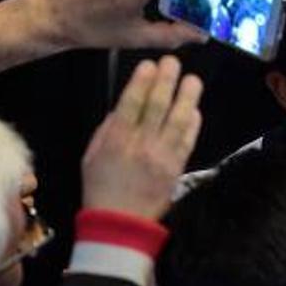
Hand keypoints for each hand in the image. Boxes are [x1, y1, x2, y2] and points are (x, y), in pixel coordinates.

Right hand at [81, 56, 203, 218]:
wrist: (120, 222)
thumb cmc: (100, 187)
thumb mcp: (91, 156)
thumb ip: (106, 130)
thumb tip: (122, 108)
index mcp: (115, 141)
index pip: (131, 104)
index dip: (141, 82)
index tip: (149, 64)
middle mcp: (140, 145)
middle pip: (156, 107)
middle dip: (165, 81)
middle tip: (172, 62)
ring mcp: (162, 156)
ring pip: (177, 121)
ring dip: (187, 98)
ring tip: (193, 79)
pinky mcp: (177, 167)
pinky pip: (188, 141)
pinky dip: (192, 124)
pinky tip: (195, 109)